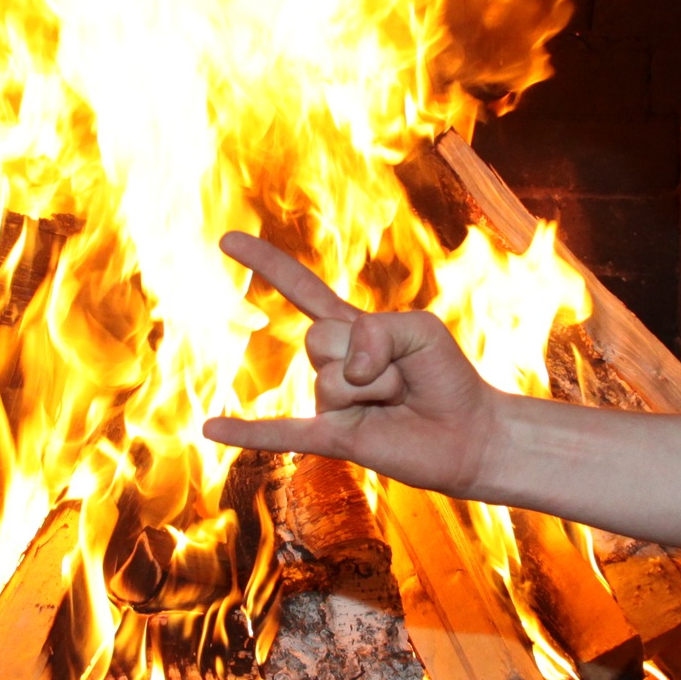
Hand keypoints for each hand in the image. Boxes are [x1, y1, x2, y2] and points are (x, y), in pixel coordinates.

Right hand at [200, 231, 502, 495]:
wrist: (470, 434)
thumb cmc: (446, 376)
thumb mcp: (421, 330)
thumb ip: (379, 331)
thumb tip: (346, 369)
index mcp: (351, 328)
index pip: (301, 289)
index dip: (267, 264)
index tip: (228, 240)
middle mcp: (332, 363)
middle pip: (319, 338)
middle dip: (372, 354)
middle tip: (402, 375)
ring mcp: (329, 402)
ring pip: (329, 381)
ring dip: (376, 389)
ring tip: (397, 401)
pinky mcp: (333, 439)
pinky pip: (282, 433)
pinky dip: (246, 431)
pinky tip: (211, 429)